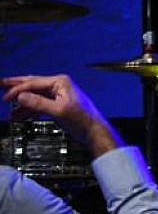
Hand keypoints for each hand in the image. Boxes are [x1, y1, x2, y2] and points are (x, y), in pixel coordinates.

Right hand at [3, 74, 121, 157]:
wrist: (92, 130)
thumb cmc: (81, 119)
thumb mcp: (58, 111)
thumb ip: (38, 103)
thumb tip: (21, 96)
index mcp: (60, 82)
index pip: (33, 83)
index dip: (17, 90)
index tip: (5, 98)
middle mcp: (58, 85)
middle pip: (31, 84)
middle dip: (14, 86)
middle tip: (0, 84)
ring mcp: (56, 94)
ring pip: (32, 96)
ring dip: (19, 103)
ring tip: (7, 108)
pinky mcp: (55, 104)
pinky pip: (37, 104)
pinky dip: (27, 110)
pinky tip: (17, 116)